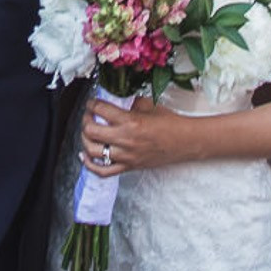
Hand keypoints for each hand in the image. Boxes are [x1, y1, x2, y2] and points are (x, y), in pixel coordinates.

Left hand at [81, 96, 195, 176]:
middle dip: (86, 120)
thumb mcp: (149, 105)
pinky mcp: (129, 167)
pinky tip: (86, 156)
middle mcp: (125, 139)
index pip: (101, 110)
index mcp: (130, 121)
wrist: (185, 141)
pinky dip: (90, 164)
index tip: (92, 103)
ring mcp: (126, 156)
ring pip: (93, 150)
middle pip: (91, 131)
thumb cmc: (170, 123)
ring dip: (85, 139)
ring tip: (88, 132)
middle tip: (88, 115)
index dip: (92, 104)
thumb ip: (129, 102)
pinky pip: (103, 171)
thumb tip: (115, 99)